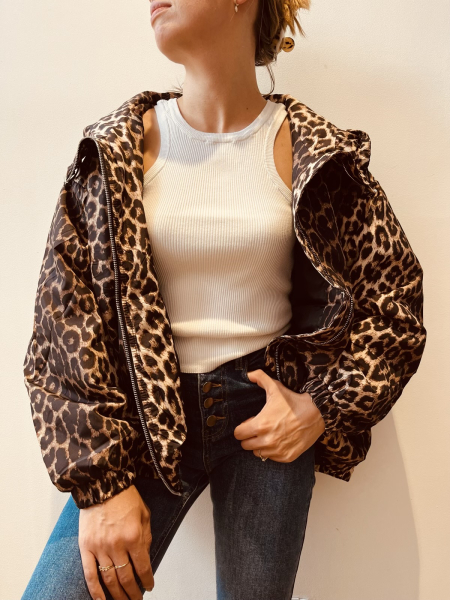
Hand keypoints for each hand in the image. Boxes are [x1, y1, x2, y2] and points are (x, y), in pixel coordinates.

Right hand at [79, 484, 153, 599]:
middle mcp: (117, 545)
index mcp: (134, 536)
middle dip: (133, 593)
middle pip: (126, 578)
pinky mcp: (86, 547)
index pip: (143, 567)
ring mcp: (100, 548)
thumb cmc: (124, 497)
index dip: (147, 580)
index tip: (149, 587)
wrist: (102, 484)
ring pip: (109, 580)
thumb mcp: (144, 514)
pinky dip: (96, 591)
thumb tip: (146, 557)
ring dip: (117, 595)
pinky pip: (90, 574)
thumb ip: (146, 536)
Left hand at [234, 369, 325, 461]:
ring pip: (258, 453)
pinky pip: (271, 458)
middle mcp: (267, 440)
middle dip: (249, 437)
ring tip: (269, 434)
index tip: (249, 423)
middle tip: (258, 429)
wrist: (317, 413)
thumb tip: (248, 374)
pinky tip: (279, 441)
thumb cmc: (294, 401)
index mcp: (260, 425)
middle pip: (245, 445)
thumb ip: (260, 378)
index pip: (238, 434)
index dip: (242, 428)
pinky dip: (273, 451)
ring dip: (260, 445)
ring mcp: (277, 451)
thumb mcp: (276, 387)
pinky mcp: (287, 457)